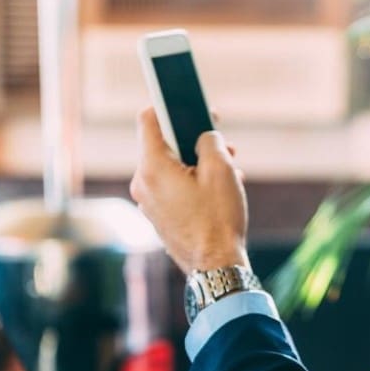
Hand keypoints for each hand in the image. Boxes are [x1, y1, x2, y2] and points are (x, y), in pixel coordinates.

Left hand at [129, 108, 249, 273]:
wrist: (215, 267)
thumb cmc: (218, 219)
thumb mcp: (221, 170)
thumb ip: (210, 141)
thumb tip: (204, 136)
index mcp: (153, 167)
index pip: (148, 120)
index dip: (168, 106)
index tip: (187, 103)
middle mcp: (142, 184)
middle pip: (163, 146)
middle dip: (192, 140)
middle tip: (220, 143)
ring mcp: (148, 203)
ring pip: (170, 169)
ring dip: (196, 164)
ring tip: (227, 172)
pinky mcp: (158, 217)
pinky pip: (171, 189)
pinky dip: (191, 183)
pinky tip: (217, 191)